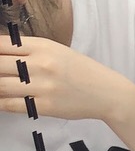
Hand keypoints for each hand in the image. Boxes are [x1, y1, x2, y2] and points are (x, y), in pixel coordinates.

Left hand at [0, 36, 132, 122]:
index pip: (1, 44)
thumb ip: (29, 50)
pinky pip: (12, 105)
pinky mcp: (46, 106)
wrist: (108, 94)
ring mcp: (43, 86)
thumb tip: (1, 55)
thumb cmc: (81, 72)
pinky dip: (0, 104)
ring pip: (1, 85)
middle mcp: (40, 64)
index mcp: (41, 46)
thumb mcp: (56, 51)